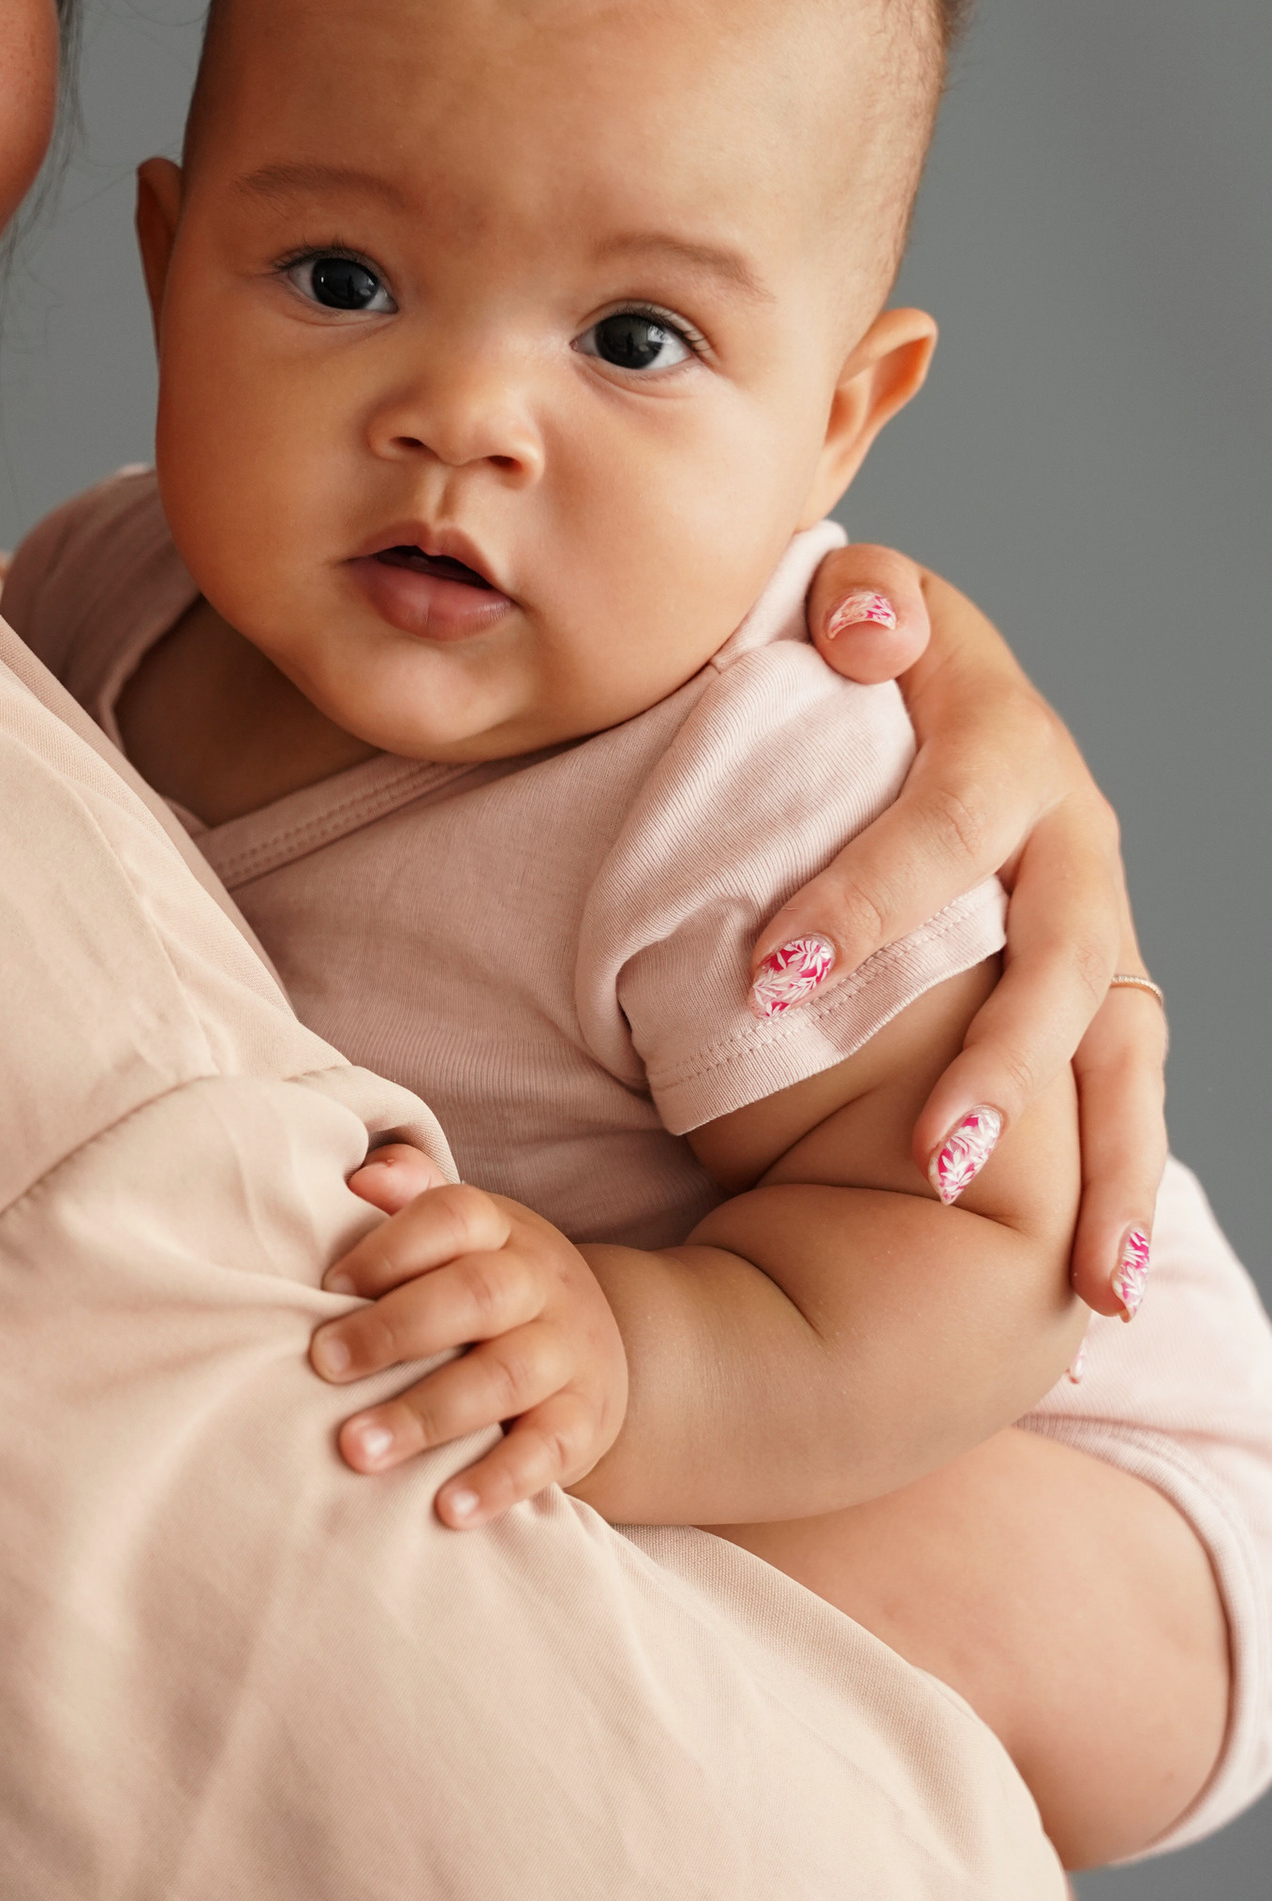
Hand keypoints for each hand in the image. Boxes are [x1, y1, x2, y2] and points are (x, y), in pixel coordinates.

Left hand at [313, 1147, 626, 1519]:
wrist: (597, 1348)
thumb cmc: (486, 1290)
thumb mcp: (459, 1237)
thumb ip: (410, 1199)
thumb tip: (360, 1175)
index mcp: (499, 1230)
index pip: (453, 1216)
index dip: (390, 1246)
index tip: (327, 1287)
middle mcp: (541, 1284)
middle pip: (478, 1294)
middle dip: (396, 1329)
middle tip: (323, 1365)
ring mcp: (569, 1354)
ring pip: (505, 1378)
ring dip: (428, 1414)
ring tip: (359, 1450)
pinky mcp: (586, 1422)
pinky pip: (548, 1451)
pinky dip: (498, 1482)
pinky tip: (446, 1510)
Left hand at [776, 555, 1160, 1317]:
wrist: (941, 697)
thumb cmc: (866, 666)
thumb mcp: (867, 610)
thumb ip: (864, 605)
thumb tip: (862, 634)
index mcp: (1006, 746)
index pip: (946, 824)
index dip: (869, 899)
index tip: (773, 978)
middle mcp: (1073, 849)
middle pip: (1059, 963)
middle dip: (1005, 1065)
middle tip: (938, 1154)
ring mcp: (1102, 934)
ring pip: (1120, 1055)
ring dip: (1104, 1167)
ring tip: (1077, 1276)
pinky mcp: (1108, 1001)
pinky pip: (1127, 1106)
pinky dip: (1121, 1198)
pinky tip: (1099, 1295)